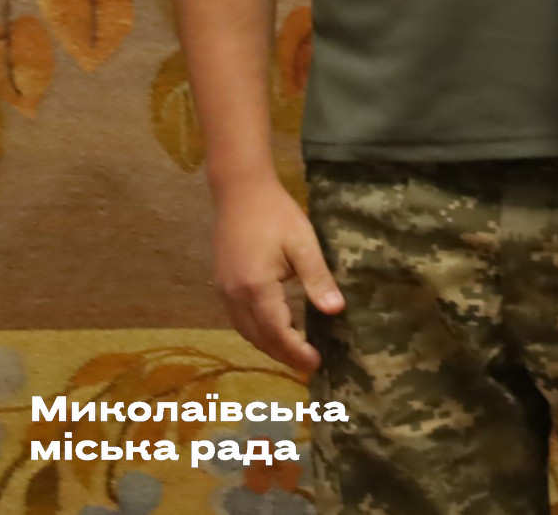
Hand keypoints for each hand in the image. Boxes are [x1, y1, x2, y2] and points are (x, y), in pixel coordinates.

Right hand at [211, 175, 342, 374]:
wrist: (240, 192)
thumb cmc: (276, 214)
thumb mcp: (304, 243)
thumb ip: (318, 278)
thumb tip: (336, 310)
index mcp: (256, 287)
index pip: (277, 332)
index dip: (296, 351)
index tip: (316, 364)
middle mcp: (235, 296)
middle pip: (259, 338)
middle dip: (283, 355)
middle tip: (308, 365)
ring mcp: (224, 292)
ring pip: (246, 331)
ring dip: (269, 346)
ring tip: (294, 354)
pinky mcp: (222, 285)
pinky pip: (239, 320)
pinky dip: (257, 332)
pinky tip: (273, 330)